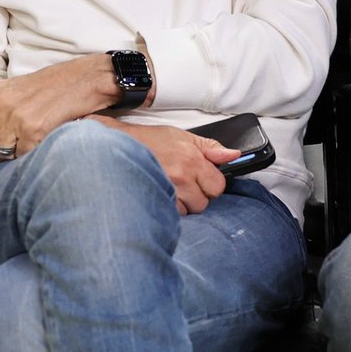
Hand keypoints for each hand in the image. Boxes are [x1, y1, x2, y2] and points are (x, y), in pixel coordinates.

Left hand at [0, 54, 120, 163]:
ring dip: (11, 157)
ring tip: (25, 153)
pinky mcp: (34, 130)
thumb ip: (3, 106)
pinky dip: (29, 157)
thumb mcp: (22, 88)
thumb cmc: (61, 83)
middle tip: (3, 158)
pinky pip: (22, 155)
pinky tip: (39, 148)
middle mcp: (2, 104)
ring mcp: (17, 117)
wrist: (88, 78)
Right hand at [106, 121, 240, 214]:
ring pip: (187, 212)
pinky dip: (168, 209)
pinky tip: (161, 196)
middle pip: (203, 203)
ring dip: (182, 205)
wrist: (116, 146)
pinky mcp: (153, 202)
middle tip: (184, 185)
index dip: (212, 185)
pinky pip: (170, 215)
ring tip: (170, 190)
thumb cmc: (149, 141)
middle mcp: (181, 178)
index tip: (203, 180)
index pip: (218, 186)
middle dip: (197, 196)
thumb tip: (234, 155)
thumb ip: (211, 148)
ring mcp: (167, 191)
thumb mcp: (183, 137)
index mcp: (192, 160)